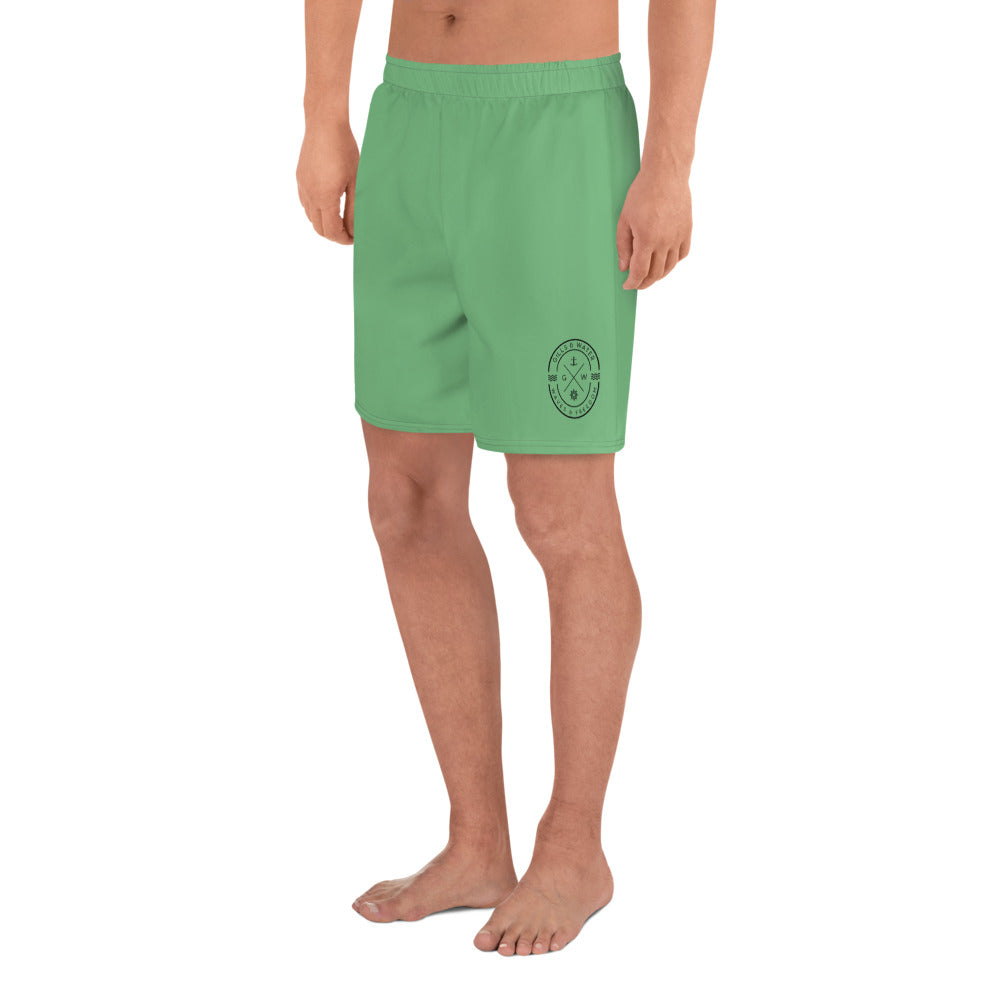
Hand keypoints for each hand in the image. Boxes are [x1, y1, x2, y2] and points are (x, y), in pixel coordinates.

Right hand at [296, 121, 358, 243]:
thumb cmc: (344, 150)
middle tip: (350, 233)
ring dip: (325, 224)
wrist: (324, 124)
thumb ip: (354, 209)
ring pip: (311, 218)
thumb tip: (354, 231)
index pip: (331, 232)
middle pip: (319, 229)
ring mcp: (302, 187)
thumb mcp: (356, 182)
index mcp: (324, 198)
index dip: (344, 240)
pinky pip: (306, 204)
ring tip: (341, 219)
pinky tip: (329, 205)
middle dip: (335, 235)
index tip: (355, 239)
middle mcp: (309, 195)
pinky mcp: (299, 179)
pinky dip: (317, 212)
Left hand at [617, 167, 691, 289]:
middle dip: (644, 282)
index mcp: (647, 239)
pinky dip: (673, 262)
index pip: (639, 271)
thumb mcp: (624, 219)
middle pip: (655, 273)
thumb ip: (623, 246)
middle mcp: (665, 241)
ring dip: (659, 275)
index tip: (627, 286)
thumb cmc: (642, 193)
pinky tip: (665, 262)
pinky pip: (682, 254)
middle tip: (637, 283)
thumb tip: (624, 267)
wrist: (666, 174)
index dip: (632, 283)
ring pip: (670, 267)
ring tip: (650, 276)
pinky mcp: (687, 230)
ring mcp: (678, 236)